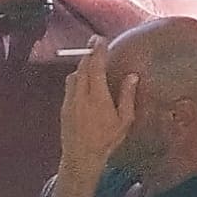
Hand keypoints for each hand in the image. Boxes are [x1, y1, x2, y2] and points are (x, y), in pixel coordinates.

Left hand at [56, 50, 131, 192]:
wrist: (80, 157)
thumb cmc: (106, 140)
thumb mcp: (124, 120)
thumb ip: (127, 96)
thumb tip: (132, 76)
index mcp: (97, 97)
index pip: (96, 67)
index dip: (98, 51)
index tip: (101, 39)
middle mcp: (80, 95)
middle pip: (82, 68)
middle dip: (89, 53)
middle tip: (95, 42)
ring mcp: (69, 101)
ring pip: (73, 76)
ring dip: (81, 65)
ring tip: (90, 61)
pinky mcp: (64, 107)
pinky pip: (69, 86)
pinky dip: (76, 77)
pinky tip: (83, 81)